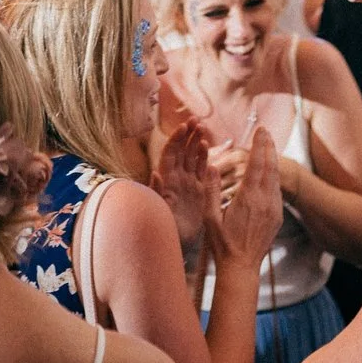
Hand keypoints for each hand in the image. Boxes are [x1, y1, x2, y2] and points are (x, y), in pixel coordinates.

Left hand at [151, 120, 217, 255]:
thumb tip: (155, 173)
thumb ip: (156, 191)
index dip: (176, 140)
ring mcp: (188, 182)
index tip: (183, 126)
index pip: (170, 154)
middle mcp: (176, 178)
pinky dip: (203, 158)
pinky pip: (201, 170)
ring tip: (202, 128)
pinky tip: (206, 147)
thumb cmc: (163, 226)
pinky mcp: (199, 190)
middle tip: (196, 120)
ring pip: (192, 157)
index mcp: (166, 179)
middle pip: (182, 151)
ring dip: (196, 142)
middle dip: (187, 135)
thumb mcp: (157, 209)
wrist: (176, 242)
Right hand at [214, 124, 283, 265]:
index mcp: (248, 198)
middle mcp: (264, 201)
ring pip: (275, 178)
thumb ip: (211, 189)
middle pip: (270, 166)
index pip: (256, 163)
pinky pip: (277, 190)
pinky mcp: (277, 216)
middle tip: (266, 131)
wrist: (241, 267)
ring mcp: (273, 209)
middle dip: (268, 146)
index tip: (260, 129)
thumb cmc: (221, 243)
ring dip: (273, 160)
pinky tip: (269, 172)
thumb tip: (211, 165)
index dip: (259, 144)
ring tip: (268, 146)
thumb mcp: (210, 216)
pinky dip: (273, 176)